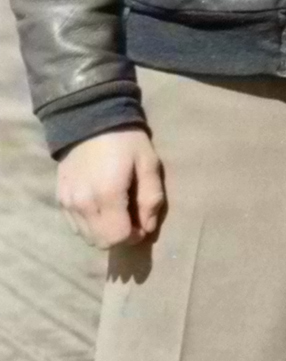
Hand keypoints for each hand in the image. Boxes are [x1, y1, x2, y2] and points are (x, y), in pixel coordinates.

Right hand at [57, 129, 165, 249]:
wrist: (89, 118)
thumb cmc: (125, 139)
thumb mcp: (148, 162)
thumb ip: (151, 197)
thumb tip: (148, 228)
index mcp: (108, 196)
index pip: (118, 238)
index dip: (134, 236)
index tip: (143, 223)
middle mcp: (84, 205)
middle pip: (101, 242)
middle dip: (120, 236)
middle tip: (131, 218)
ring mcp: (68, 204)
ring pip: (87, 237)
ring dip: (104, 232)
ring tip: (116, 212)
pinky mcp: (60, 200)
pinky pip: (75, 226)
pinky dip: (89, 225)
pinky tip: (100, 207)